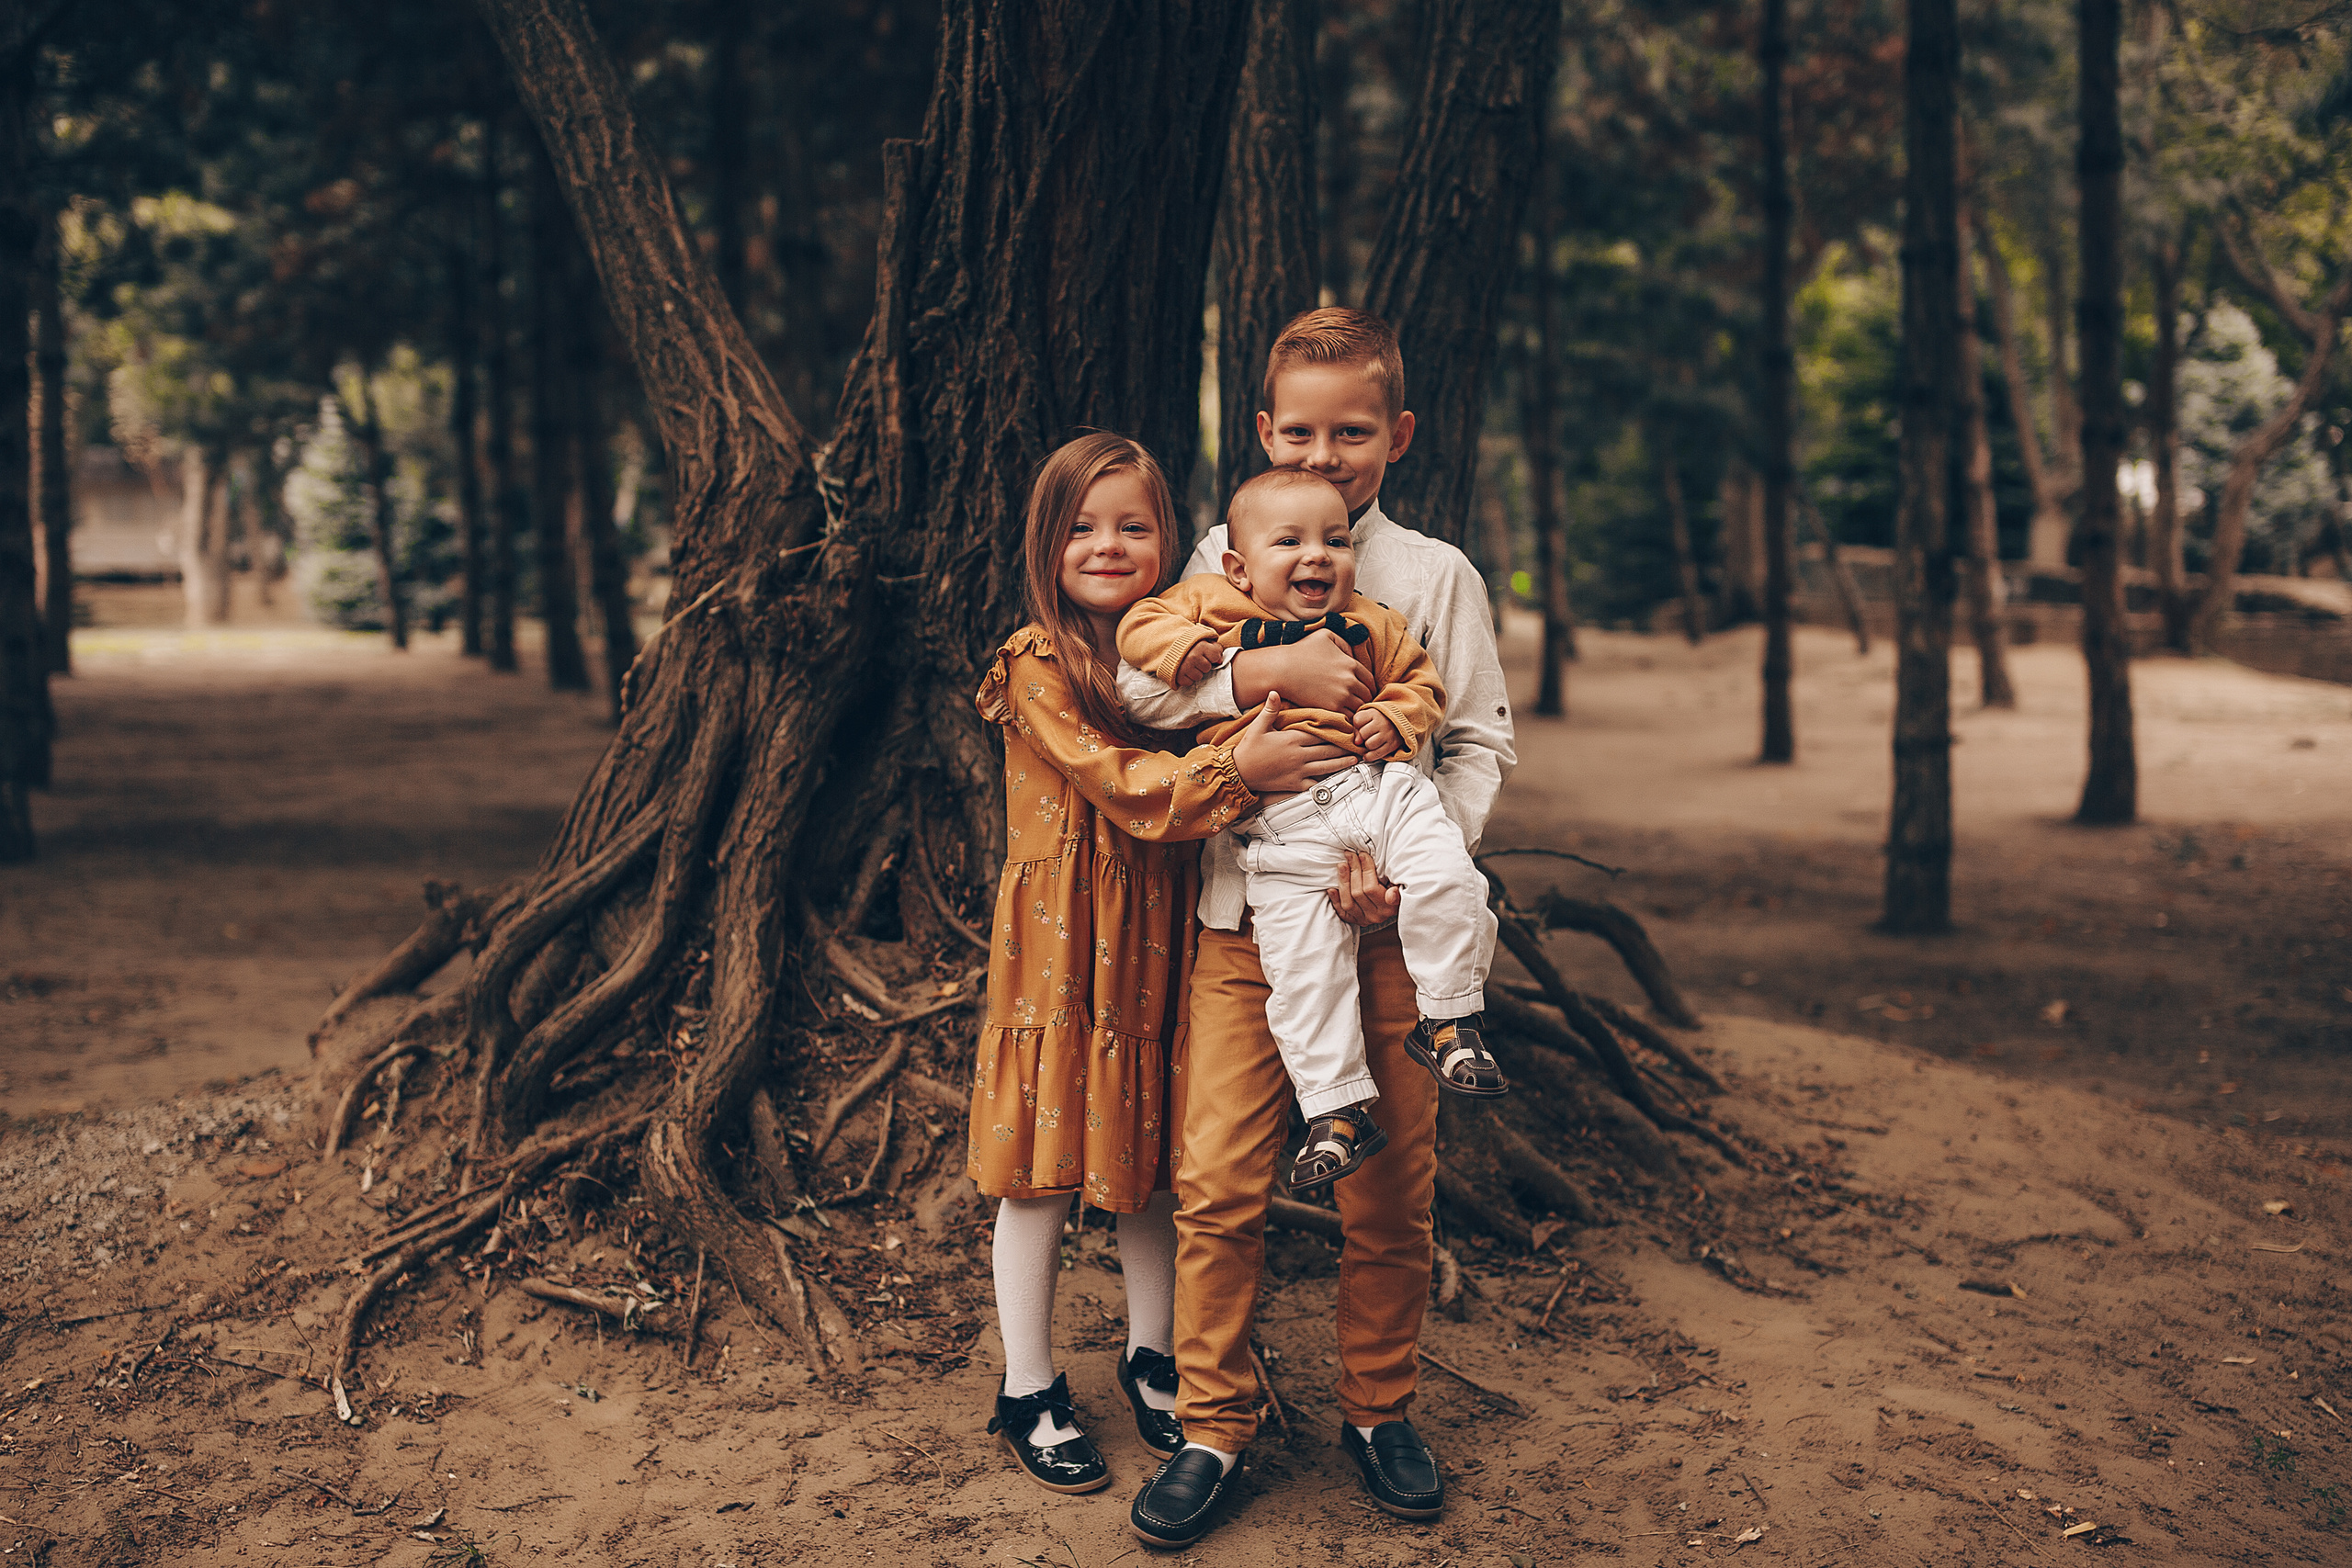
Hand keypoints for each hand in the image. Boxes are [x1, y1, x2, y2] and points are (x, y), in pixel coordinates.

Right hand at [1174, 639, 1221, 688]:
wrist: (1166, 646)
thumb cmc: (1188, 644)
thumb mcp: (1203, 641)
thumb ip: (1215, 648)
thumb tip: (1220, 661)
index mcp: (1201, 646)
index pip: (1216, 657)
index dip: (1212, 656)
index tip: (1205, 653)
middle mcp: (1193, 657)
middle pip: (1207, 668)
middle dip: (1203, 664)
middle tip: (1195, 659)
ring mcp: (1185, 667)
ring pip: (1199, 676)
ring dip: (1195, 672)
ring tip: (1188, 664)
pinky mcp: (1178, 676)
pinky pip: (1189, 682)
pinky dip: (1186, 678)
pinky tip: (1183, 670)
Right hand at [1230, 629, 1370, 713]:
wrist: (1281, 670)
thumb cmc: (1300, 651)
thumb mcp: (1325, 636)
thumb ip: (1344, 643)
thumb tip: (1353, 655)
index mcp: (1351, 664)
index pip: (1370, 681)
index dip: (1368, 687)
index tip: (1362, 691)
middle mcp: (1350, 681)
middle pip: (1367, 696)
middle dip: (1364, 699)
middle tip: (1357, 703)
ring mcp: (1342, 696)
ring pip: (1360, 708)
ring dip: (1356, 710)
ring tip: (1349, 711)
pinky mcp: (1331, 708)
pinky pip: (1348, 717)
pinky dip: (1347, 718)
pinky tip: (1341, 716)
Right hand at [1231, 692, 1354, 794]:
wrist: (1239, 772)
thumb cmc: (1249, 748)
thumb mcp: (1258, 726)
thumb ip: (1270, 710)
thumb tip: (1274, 691)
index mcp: (1292, 739)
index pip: (1319, 734)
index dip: (1335, 731)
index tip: (1347, 728)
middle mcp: (1299, 755)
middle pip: (1327, 750)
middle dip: (1344, 747)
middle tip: (1358, 743)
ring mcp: (1298, 771)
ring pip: (1326, 766)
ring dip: (1342, 763)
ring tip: (1355, 759)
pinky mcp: (1295, 784)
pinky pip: (1315, 783)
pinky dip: (1327, 781)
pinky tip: (1337, 779)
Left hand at [1326, 848, 1400, 927]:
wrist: (1391, 905)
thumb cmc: (1395, 888)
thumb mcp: (1400, 885)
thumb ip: (1397, 888)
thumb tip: (1392, 894)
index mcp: (1389, 907)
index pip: (1371, 888)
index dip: (1365, 870)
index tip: (1363, 855)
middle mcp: (1376, 916)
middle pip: (1358, 893)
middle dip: (1353, 870)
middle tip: (1350, 855)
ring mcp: (1364, 919)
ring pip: (1348, 902)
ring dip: (1343, 881)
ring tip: (1342, 865)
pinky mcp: (1354, 920)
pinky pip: (1342, 911)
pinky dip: (1335, 899)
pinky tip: (1331, 888)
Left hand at [1353, 707, 1400, 761]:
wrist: (1399, 724)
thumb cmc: (1381, 720)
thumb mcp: (1368, 717)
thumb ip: (1358, 727)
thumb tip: (1357, 742)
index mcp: (1375, 713)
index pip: (1357, 721)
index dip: (1357, 725)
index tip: (1363, 725)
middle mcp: (1383, 723)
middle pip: (1363, 734)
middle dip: (1363, 736)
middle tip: (1369, 734)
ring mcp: (1388, 735)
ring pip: (1369, 745)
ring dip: (1368, 745)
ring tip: (1372, 742)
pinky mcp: (1392, 745)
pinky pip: (1376, 754)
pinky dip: (1370, 756)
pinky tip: (1368, 754)